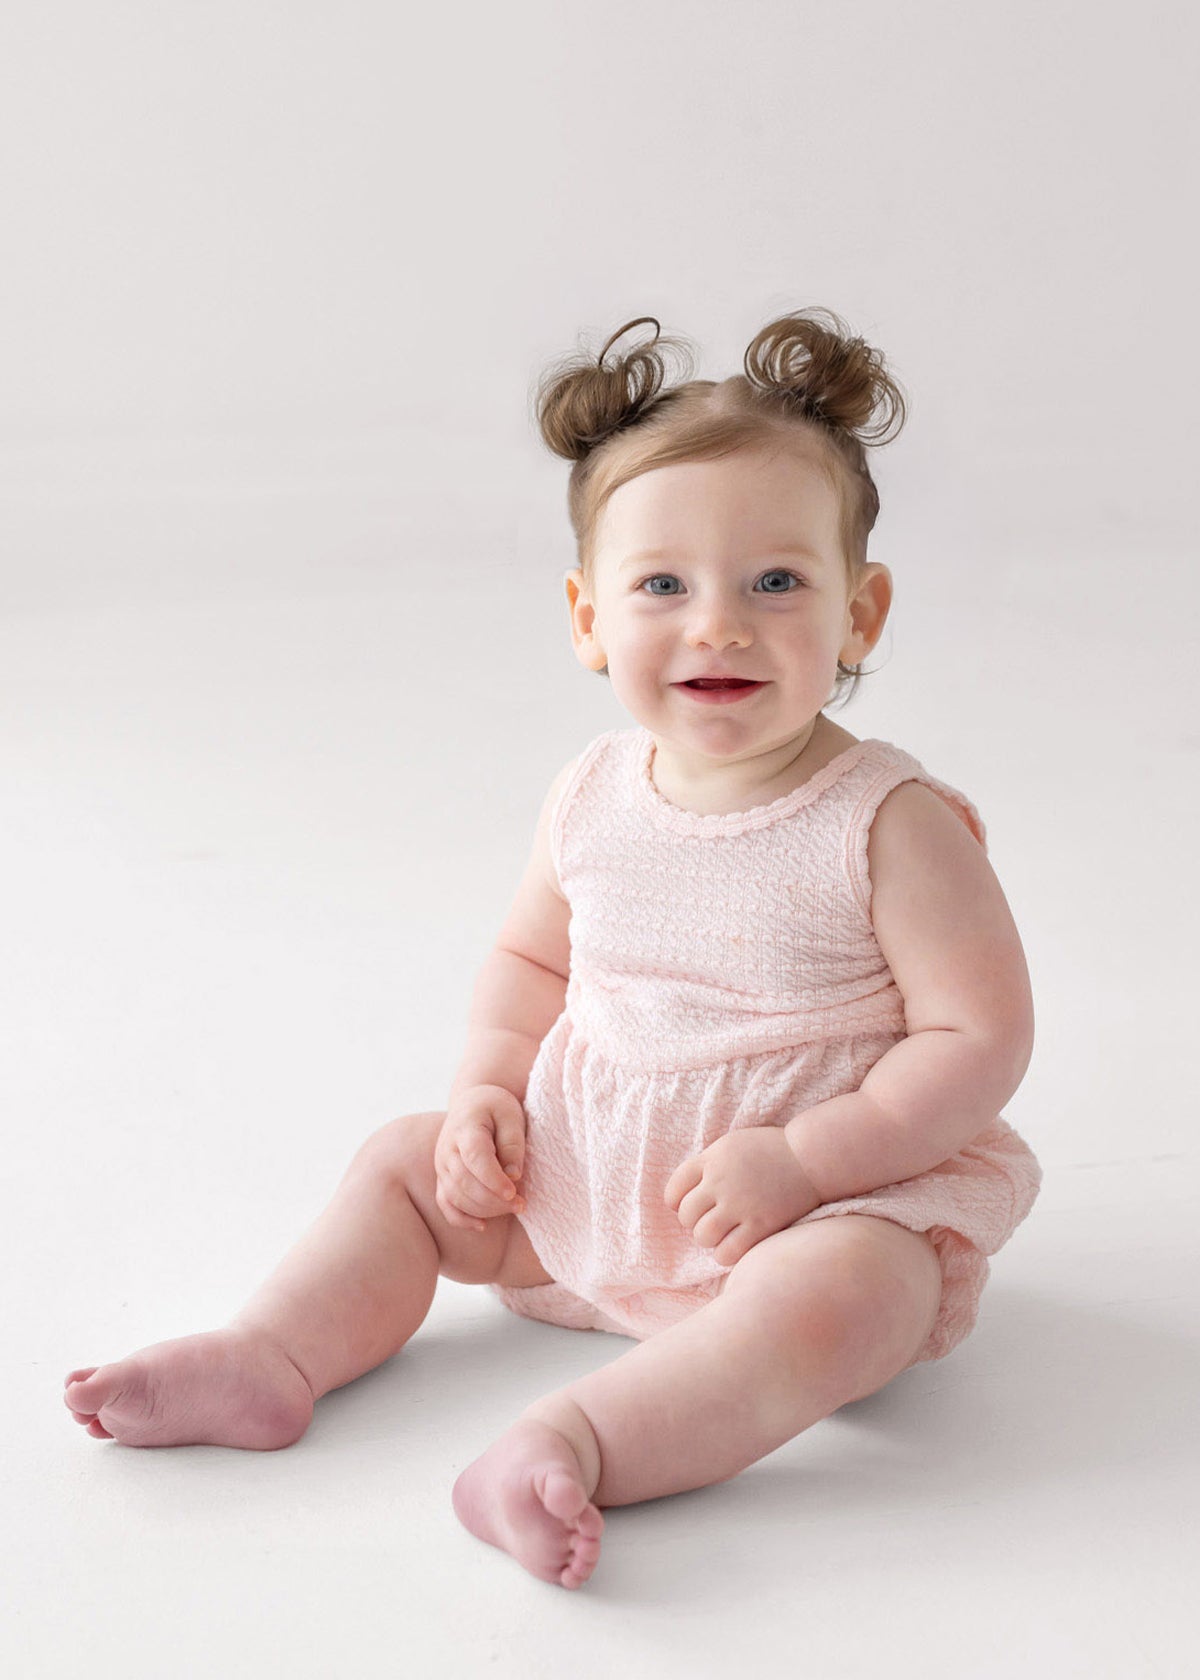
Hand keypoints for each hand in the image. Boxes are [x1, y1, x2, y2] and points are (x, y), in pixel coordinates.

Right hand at [434, 1084, 527, 1232]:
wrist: (471, 1103)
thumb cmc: (495, 1108)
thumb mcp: (511, 1115)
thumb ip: (513, 1143)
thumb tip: (513, 1175)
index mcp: (465, 1128)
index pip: (475, 1157)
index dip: (493, 1179)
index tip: (514, 1192)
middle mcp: (447, 1149)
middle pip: (465, 1182)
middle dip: (494, 1199)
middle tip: (522, 1204)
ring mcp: (441, 1166)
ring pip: (456, 1196)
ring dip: (485, 1209)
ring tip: (514, 1208)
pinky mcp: (442, 1178)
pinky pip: (445, 1205)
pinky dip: (461, 1219)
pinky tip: (483, 1226)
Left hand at [664, 1126, 822, 1266]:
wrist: (811, 1157)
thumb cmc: (771, 1150)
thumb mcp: (732, 1144)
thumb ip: (708, 1164)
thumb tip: (684, 1193)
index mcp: (712, 1158)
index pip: (674, 1189)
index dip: (677, 1202)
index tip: (688, 1207)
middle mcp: (721, 1181)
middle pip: (686, 1215)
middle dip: (694, 1222)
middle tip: (711, 1220)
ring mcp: (740, 1204)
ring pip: (703, 1236)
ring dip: (708, 1239)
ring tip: (722, 1234)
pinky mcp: (761, 1224)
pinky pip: (727, 1252)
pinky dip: (725, 1254)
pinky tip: (734, 1246)